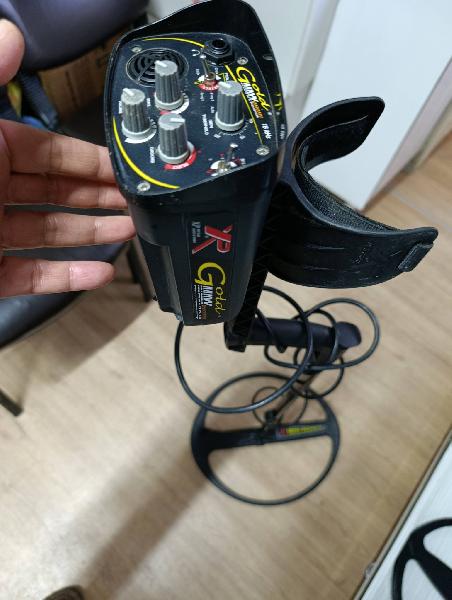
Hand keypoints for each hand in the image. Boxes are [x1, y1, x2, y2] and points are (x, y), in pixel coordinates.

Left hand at [0, 19, 135, 296]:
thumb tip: (8, 33)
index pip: (48, 150)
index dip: (89, 159)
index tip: (122, 166)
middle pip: (57, 192)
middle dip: (101, 197)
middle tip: (137, 202)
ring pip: (50, 233)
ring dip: (92, 234)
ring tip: (130, 234)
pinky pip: (31, 274)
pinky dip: (66, 275)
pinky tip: (97, 272)